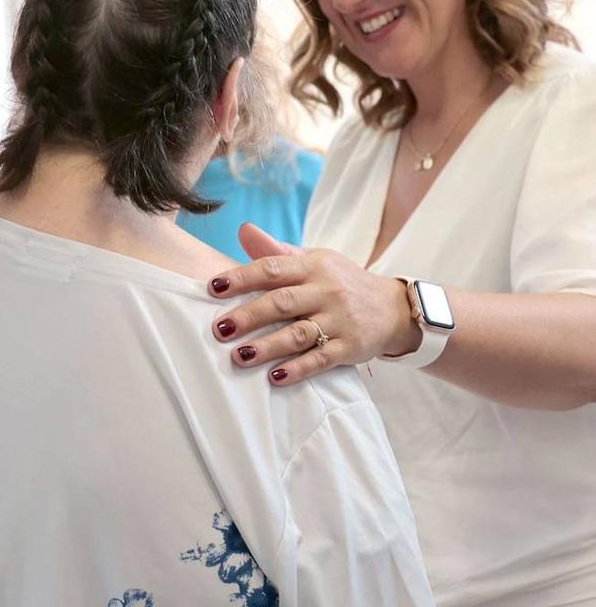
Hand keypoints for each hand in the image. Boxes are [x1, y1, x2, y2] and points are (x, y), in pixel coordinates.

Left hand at [208, 224, 418, 384]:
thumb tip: (242, 229)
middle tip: (218, 329)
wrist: (393, 308)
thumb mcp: (315, 260)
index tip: (213, 287)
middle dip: (248, 316)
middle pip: (281, 302)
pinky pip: (322, 359)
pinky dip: (298, 369)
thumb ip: (277, 251)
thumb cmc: (341, 282)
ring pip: (299, 334)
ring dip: (267, 346)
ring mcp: (340, 320)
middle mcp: (326, 290)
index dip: (241, 277)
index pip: (272, 268)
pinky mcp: (350, 347)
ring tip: (239, 356)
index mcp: (313, 266)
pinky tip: (275, 377)